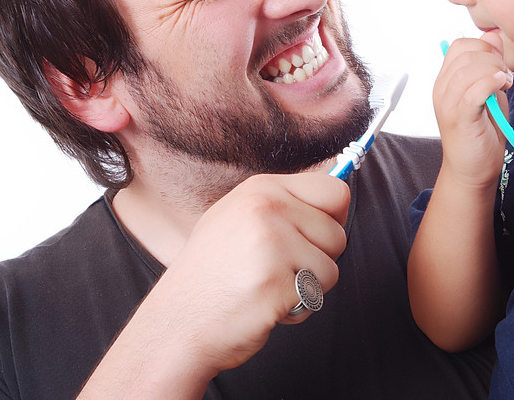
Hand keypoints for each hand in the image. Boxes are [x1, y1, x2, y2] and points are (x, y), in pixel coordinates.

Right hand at [78, 171, 349, 396]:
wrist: (176, 325)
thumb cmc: (212, 277)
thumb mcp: (238, 219)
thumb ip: (283, 205)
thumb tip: (338, 196)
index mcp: (261, 189)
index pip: (335, 190)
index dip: (333, 219)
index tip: (313, 237)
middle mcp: (267, 207)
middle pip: (338, 233)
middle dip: (319, 259)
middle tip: (280, 270)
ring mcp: (271, 243)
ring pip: (331, 268)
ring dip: (308, 288)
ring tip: (268, 288)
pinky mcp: (276, 281)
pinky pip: (317, 296)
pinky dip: (298, 309)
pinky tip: (265, 306)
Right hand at [433, 33, 510, 188]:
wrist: (474, 170)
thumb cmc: (482, 131)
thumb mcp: (488, 91)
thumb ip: (489, 66)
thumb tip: (494, 36)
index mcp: (446, 80)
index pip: (459, 45)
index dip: (484, 46)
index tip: (501, 62)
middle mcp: (442, 89)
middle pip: (465, 53)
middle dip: (493, 57)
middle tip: (507, 75)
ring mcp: (448, 104)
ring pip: (468, 69)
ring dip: (494, 70)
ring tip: (506, 83)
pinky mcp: (459, 118)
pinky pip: (472, 91)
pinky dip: (489, 83)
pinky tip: (502, 86)